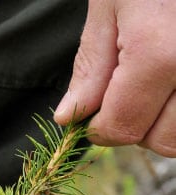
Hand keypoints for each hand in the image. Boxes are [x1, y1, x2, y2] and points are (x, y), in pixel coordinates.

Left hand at [54, 0, 175, 156]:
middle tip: (124, 99)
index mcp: (161, 53)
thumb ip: (91, 69)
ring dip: (160, 125)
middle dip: (134, 128)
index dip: (99, 130)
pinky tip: (167, 88)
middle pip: (162, 141)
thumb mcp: (109, 8)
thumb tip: (69, 116)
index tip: (91, 119)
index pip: (123, 127)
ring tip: (148, 92)